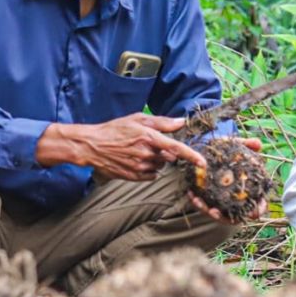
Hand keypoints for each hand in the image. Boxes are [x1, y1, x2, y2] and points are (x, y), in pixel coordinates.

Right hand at [38, 114, 205, 181]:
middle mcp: (146, 153)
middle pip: (169, 157)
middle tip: (151, 144)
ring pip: (160, 166)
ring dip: (156, 160)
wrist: (93, 146)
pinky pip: (151, 175)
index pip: (176, 148)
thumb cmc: (115, 129)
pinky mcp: (134, 176)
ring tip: (139, 151)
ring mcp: (139, 167)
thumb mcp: (137, 119)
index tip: (202, 163)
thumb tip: (181, 121)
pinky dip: (149, 169)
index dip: (191, 156)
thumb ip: (162, 122)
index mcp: (149, 137)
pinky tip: (136, 161)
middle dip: (166, 152)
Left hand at [186, 135, 265, 223]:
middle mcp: (237, 200)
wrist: (211, 150)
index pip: (259, 204)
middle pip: (236, 216)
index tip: (254, 212)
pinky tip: (192, 195)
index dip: (259, 209)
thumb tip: (258, 144)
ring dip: (208, 211)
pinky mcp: (211, 200)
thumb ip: (248, 144)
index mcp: (250, 190)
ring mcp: (224, 202)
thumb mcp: (236, 145)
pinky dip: (199, 203)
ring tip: (198, 202)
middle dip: (226, 217)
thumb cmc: (228, 151)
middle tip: (214, 211)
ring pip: (219, 215)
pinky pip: (206, 207)